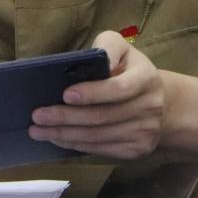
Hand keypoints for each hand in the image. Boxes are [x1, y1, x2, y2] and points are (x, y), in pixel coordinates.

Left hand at [29, 31, 166, 159]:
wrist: (159, 101)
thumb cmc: (129, 69)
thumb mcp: (121, 48)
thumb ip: (106, 47)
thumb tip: (88, 62)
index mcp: (146, 78)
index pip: (119, 88)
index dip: (93, 93)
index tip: (65, 94)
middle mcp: (150, 107)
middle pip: (103, 117)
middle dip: (67, 117)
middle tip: (38, 116)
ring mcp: (145, 132)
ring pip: (99, 137)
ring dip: (65, 134)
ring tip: (38, 130)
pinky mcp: (138, 150)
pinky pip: (102, 149)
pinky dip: (77, 144)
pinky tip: (58, 139)